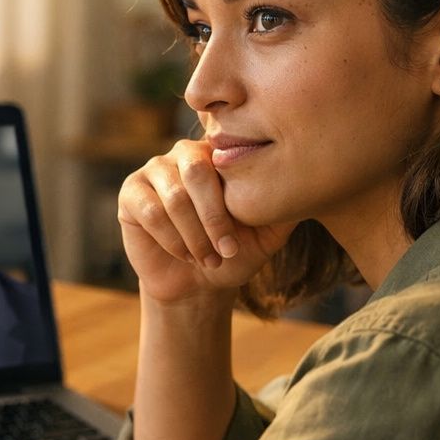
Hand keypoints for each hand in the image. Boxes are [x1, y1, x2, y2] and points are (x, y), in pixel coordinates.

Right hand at [117, 139, 295, 303]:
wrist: (197, 285)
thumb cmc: (234, 254)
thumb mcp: (268, 234)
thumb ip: (284, 207)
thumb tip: (309, 182)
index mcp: (220, 155)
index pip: (227, 159)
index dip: (232, 204)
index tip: (239, 240)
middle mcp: (185, 154)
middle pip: (196, 170)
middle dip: (212, 218)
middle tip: (224, 250)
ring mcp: (154, 170)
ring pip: (174, 196)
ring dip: (193, 235)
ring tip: (207, 259)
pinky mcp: (131, 193)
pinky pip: (150, 211)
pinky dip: (171, 239)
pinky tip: (183, 255)